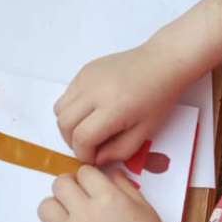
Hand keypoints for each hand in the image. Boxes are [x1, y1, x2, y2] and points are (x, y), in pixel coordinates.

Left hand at [37, 167, 175, 221]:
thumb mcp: (144, 207)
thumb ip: (123, 185)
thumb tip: (106, 172)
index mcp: (108, 199)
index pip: (83, 172)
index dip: (89, 177)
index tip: (94, 187)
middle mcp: (85, 214)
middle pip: (59, 184)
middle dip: (69, 187)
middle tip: (79, 199)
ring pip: (45, 208)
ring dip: (56, 209)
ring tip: (70, 219)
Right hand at [55, 42, 188, 165]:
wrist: (162, 63)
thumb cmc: (158, 96)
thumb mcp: (145, 132)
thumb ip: (119, 151)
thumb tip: (97, 158)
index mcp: (113, 108)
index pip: (82, 138)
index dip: (84, 154)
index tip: (93, 158)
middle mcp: (95, 91)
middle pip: (64, 124)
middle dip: (72, 142)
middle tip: (89, 146)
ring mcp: (87, 78)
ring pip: (59, 110)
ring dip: (69, 125)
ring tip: (87, 129)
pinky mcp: (85, 71)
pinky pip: (66, 95)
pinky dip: (72, 108)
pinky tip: (91, 111)